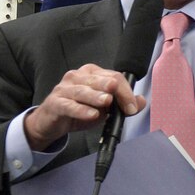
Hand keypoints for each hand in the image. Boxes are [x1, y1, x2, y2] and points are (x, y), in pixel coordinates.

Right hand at [23, 63, 144, 150]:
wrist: (52, 122)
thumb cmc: (78, 111)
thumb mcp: (104, 108)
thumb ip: (122, 104)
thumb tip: (141, 101)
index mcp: (91, 73)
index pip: (113, 76)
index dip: (126, 91)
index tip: (133, 107)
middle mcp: (77, 77)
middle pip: (100, 80)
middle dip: (116, 92)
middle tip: (127, 104)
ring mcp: (64, 89)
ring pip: (83, 90)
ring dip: (96, 96)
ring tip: (107, 102)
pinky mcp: (55, 103)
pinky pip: (69, 105)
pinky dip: (81, 110)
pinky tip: (91, 114)